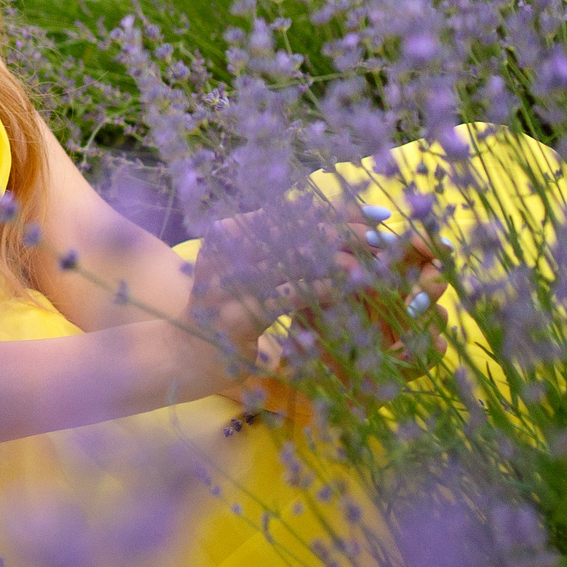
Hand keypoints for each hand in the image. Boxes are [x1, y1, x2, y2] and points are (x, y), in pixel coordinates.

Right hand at [187, 193, 441, 370]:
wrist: (181, 355)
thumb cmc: (224, 314)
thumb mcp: (247, 274)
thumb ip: (280, 252)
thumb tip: (337, 230)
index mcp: (229, 232)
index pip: (293, 213)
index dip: (338, 210)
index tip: (377, 215)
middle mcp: (226, 250)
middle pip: (299, 232)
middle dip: (347, 233)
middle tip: (385, 239)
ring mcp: (229, 282)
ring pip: (298, 260)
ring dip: (344, 260)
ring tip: (378, 263)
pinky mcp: (238, 314)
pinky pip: (290, 294)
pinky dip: (325, 288)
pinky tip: (352, 288)